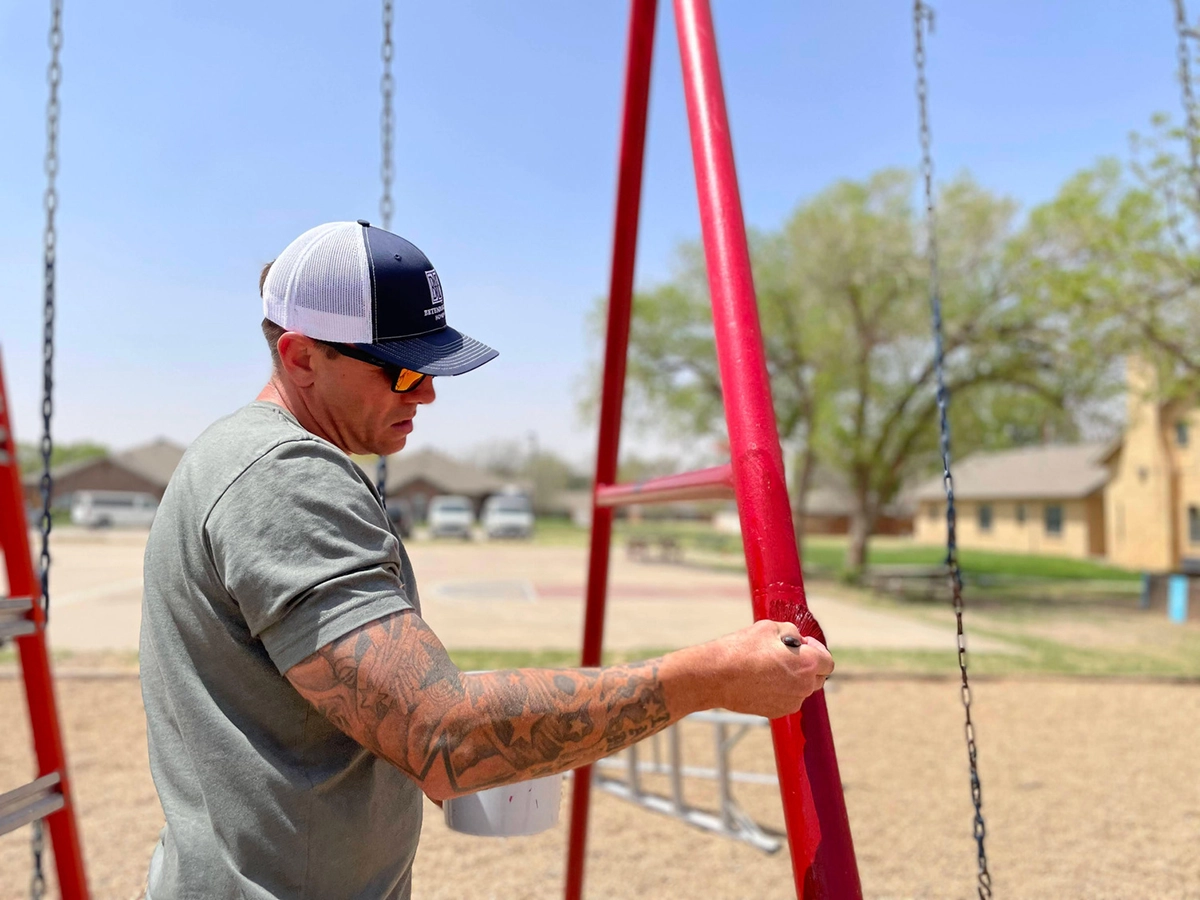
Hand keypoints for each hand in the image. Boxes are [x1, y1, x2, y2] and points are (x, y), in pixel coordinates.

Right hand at [706, 620, 833, 718]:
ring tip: (769, 667)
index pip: (828, 661)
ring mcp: (791, 702)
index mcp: (807, 664)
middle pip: (818, 677)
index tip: (804, 645)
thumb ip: (791, 632)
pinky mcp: (777, 712)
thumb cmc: (742, 649)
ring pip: (801, 689)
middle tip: (787, 655)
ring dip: (793, 678)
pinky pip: (787, 699)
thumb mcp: (769, 627)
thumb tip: (798, 641)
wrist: (716, 676)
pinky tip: (761, 680)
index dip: (817, 650)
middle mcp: (804, 686)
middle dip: (807, 665)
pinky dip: (781, 690)